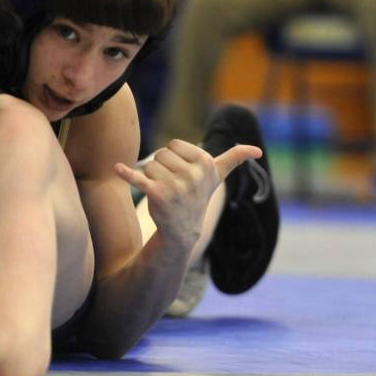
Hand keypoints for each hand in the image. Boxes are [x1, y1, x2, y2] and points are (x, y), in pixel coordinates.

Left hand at [114, 139, 261, 250]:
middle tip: (171, 185)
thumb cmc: (198, 197)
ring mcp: (175, 185)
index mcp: (205, 164)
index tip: (182, 173)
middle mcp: (192, 174)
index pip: (175, 145)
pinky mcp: (157, 195)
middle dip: (162, 167)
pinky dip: (126, 173)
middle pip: (161, 153)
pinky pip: (138, 177)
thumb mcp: (217, 178)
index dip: (174, 157)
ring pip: (149, 164)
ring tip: (163, 192)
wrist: (182, 229)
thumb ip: (234, 160)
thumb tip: (257, 150)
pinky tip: (117, 168)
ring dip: (151, 176)